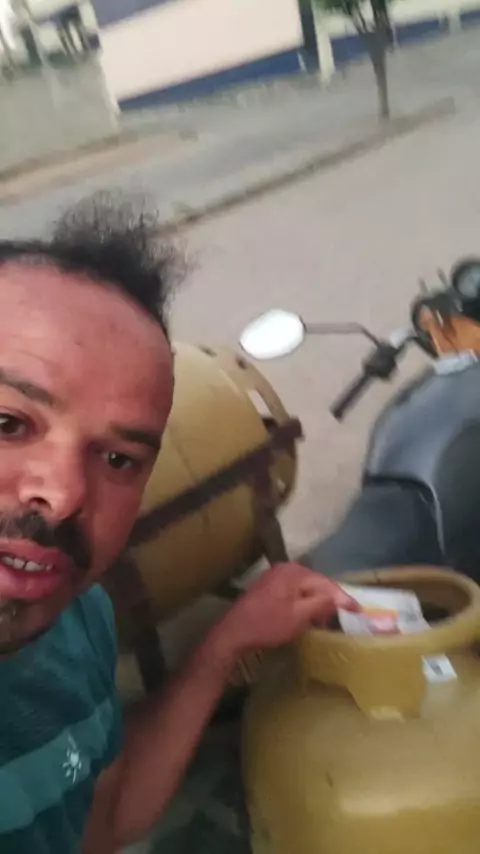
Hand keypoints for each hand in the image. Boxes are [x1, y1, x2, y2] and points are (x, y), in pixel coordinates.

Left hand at [211, 562, 358, 657]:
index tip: (360, 611)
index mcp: (294, 572)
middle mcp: (286, 568)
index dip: (344, 599)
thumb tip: (342, 598)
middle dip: (332, 600)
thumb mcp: (299, 617)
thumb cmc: (267, 625)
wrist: (233, 633)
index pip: (327, 584)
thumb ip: (322, 604)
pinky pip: (296, 592)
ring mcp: (276, 576)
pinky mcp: (270, 587)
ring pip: (307, 588)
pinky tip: (311, 615)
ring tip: (332, 618)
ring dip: (319, 602)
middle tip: (348, 616)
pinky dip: (305, 603)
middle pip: (317, 584)